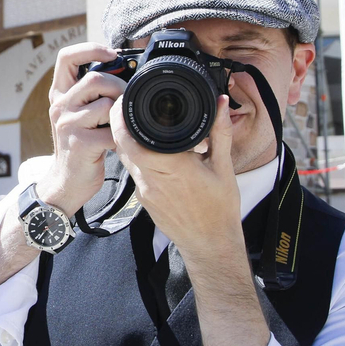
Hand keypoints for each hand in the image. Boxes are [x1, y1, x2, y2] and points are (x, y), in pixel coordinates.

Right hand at [36, 42, 124, 213]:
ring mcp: (68, 125)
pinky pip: (111, 131)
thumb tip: (123, 71)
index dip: (90, 49)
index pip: (66, 57)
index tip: (112, 55)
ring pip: (105, 104)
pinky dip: (119, 137)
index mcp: (60, 94)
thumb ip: (92, 94)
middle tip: (125, 100)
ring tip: (118, 125)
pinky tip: (115, 144)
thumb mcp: (79, 114)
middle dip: (118, 87)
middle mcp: (59, 106)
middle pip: (94, 80)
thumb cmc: (80, 144)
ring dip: (119, 114)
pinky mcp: (80, 143)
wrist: (67, 181)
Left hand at [111, 94, 244, 260]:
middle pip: (122, 146)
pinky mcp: (143, 200)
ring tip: (139, 125)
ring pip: (126, 159)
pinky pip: (134, 172)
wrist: (210, 244)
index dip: (122, 118)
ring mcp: (144, 192)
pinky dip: (137, 158)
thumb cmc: (220, 209)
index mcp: (171, 168)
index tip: (126, 100)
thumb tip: (220, 102)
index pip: (132, 138)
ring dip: (127, 141)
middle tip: (127, 107)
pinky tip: (152, 152)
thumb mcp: (224, 167)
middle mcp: (152, 180)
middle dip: (120, 124)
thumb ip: (220, 132)